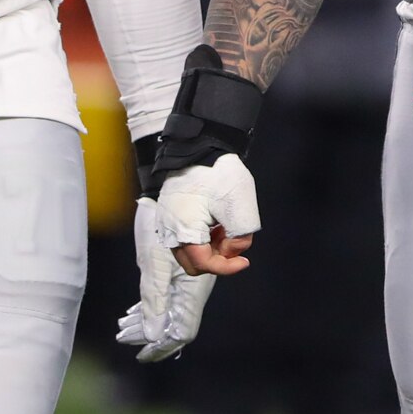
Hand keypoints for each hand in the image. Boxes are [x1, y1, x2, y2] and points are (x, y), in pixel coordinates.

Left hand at [119, 196, 218, 361]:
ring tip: (124, 327)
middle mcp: (194, 285)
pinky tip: (136, 310)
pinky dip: (151, 306)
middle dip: (149, 335)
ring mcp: (189, 275)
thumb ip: (155, 300)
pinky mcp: (181, 264)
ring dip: (147, 320)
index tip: (142, 355)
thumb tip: (153, 335)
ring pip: (171, 309)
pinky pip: (169, 294)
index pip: (181, 330)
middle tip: (123, 336)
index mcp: (193, 288)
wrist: (182, 185)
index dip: (162, 347)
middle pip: (175, 322)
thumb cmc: (165, 221)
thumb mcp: (154, 262)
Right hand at [147, 154, 259, 277]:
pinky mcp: (169, 213)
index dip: (227, 268)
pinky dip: (203, 237)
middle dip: (217, 258)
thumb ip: (240, 237)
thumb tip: (233, 249)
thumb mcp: (239, 206)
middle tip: (233, 240)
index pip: (204, 265)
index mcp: (183, 230)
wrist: (199, 146)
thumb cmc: (218, 173)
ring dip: (211, 248)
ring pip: (190, 252)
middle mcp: (169, 230)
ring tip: (225, 227)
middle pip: (194, 264)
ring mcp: (167, 222)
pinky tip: (216, 221)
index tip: (245, 261)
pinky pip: (186, 237)